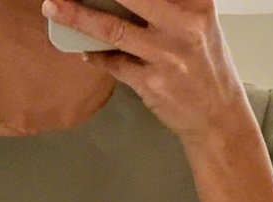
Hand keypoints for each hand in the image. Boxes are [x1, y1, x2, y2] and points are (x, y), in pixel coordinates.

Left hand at [40, 0, 246, 144]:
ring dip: (78, 17)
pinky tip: (84, 49)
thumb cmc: (205, 66)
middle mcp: (183, 24)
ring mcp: (166, 54)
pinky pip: (113, 63)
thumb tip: (122, 1)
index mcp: (196, 3)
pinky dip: (96, 55)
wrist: (219, 117)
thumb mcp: (198, 23)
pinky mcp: (152, 82)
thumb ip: (168, 5)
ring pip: (113, 28)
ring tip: (53, 7)